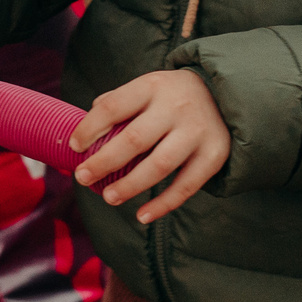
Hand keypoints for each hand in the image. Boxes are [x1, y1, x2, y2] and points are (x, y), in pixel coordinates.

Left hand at [69, 70, 230, 223]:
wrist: (226, 94)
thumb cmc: (172, 96)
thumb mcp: (147, 87)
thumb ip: (118, 103)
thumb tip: (83, 133)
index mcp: (153, 86)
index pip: (114, 106)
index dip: (90, 128)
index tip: (74, 146)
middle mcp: (176, 107)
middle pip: (134, 139)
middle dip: (104, 162)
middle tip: (82, 177)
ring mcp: (197, 132)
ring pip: (159, 165)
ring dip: (130, 186)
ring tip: (108, 197)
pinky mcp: (214, 155)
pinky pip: (186, 186)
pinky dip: (163, 204)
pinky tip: (142, 216)